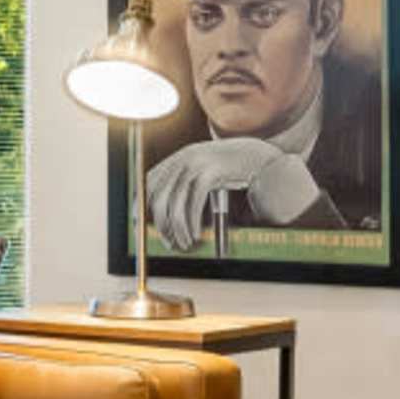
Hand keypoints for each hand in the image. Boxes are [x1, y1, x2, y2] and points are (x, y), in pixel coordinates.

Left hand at [147, 136, 326, 249]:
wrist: (257, 155)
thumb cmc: (229, 170)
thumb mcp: (203, 171)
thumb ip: (184, 185)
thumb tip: (165, 217)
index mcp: (177, 159)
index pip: (148, 184)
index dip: (142, 206)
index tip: (142, 226)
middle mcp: (182, 159)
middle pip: (160, 197)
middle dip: (162, 225)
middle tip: (169, 243)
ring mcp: (196, 164)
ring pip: (176, 204)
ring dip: (178, 230)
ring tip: (185, 243)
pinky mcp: (211, 173)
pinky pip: (193, 203)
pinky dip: (192, 223)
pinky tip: (196, 235)